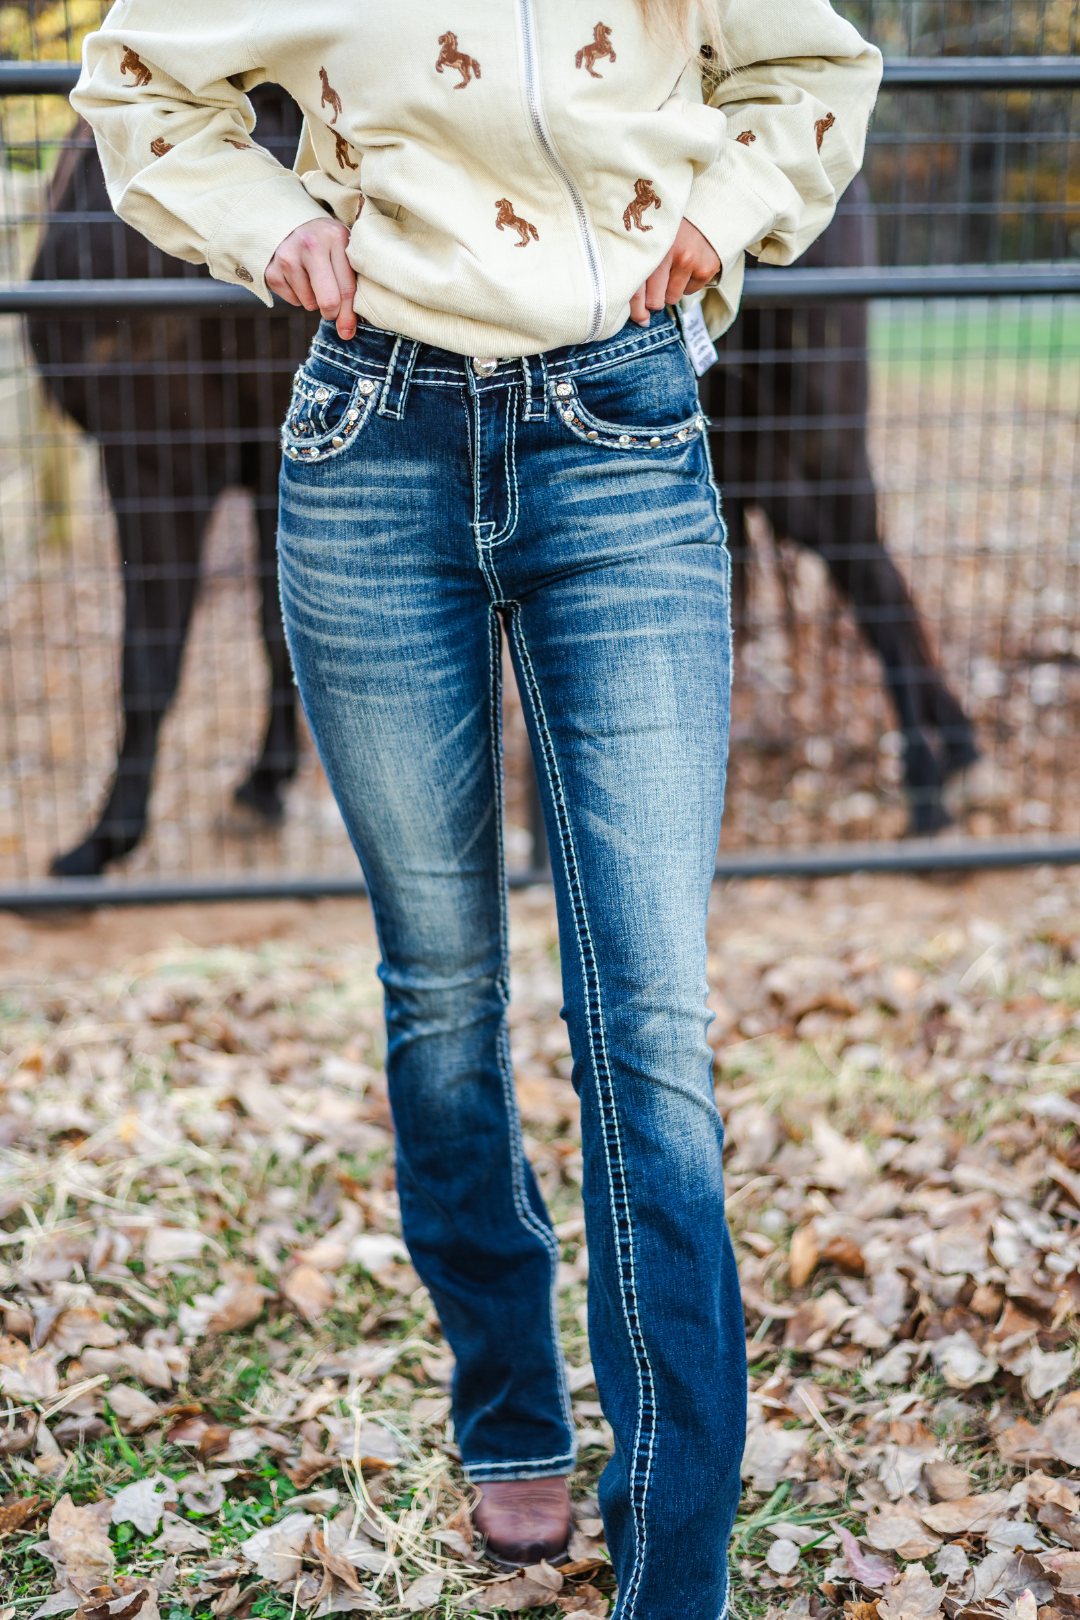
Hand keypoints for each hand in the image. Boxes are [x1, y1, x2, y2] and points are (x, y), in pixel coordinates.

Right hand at [266, 216, 357, 339]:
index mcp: (335, 237)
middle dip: (332, 313)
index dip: (348, 314)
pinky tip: (298, 277)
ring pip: (309, 304)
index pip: (346, 288)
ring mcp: (287, 257)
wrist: (292, 225)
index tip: (348, 329)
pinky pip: (293, 301)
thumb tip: (346, 333)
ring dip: (314, 300)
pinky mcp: (271, 271)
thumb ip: (350, 290)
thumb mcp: (343, 255)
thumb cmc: (326, 245)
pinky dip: (299, 296)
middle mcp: (310, 244)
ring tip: (313, 278)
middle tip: (332, 307)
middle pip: (327, 301)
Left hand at [630, 218, 720, 326]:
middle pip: (655, 301)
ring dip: (670, 290)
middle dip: (654, 299)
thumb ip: (638, 268)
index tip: (639, 320)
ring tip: (673, 268)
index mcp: (648, 247)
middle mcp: (669, 254)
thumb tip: (640, 316)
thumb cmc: (669, 230)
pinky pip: (690, 292)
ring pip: (672, 298)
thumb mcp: (649, 240)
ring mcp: (690, 261)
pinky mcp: (707, 267)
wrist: (703, 209)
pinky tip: (688, 266)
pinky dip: (687, 284)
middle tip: (657, 284)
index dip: (636, 311)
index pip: (637, 290)